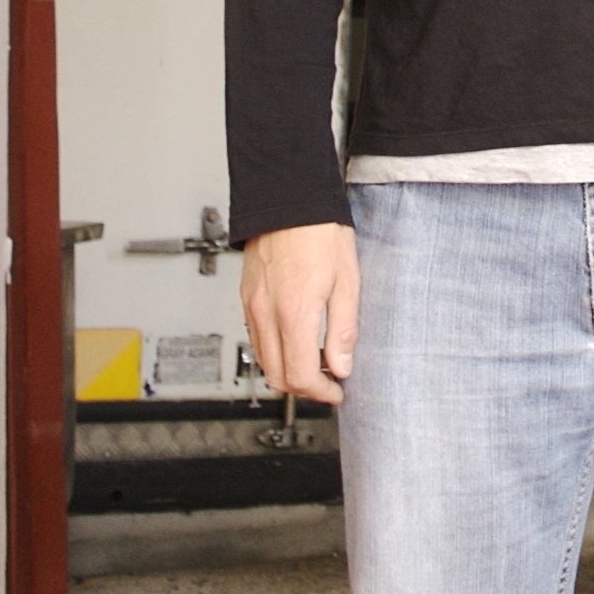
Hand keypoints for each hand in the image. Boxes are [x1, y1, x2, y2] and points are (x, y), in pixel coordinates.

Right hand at [242, 221, 360, 405]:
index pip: (300, 376)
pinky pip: (256, 339)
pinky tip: (296, 341)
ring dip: (288, 372)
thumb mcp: (347, 281)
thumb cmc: (320, 232)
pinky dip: (275, 352)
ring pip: (263, 361)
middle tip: (328, 383)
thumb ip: (344, 329)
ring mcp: (252, 306)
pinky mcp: (247, 297)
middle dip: (304, 389)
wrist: (289, 200)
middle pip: (277, 376)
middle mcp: (266, 313)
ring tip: (316, 363)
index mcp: (294, 312)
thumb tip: (342, 366)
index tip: (336, 392)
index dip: (321, 393)